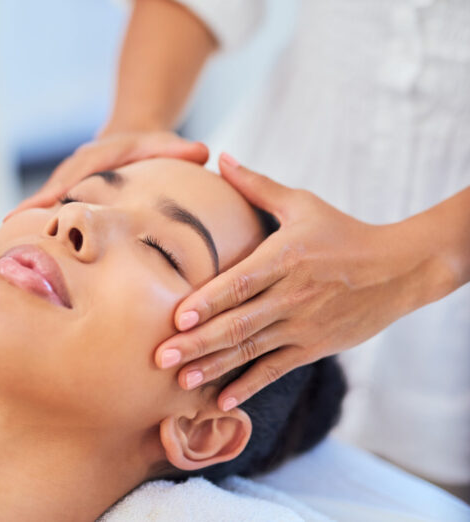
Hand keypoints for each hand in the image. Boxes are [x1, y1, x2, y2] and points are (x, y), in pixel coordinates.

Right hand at [5, 131, 208, 217]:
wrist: (129, 130)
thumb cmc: (147, 143)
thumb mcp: (163, 142)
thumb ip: (181, 148)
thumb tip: (204, 151)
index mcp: (92, 159)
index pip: (67, 179)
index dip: (48, 197)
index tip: (29, 213)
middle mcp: (73, 171)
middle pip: (44, 195)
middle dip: (24, 215)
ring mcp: (66, 183)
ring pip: (40, 206)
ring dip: (21, 225)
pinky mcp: (66, 195)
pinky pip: (46, 212)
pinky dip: (31, 227)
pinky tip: (15, 250)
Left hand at [156, 153, 427, 410]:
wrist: (398, 269)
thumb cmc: (342, 231)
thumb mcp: (301, 204)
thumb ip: (257, 186)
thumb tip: (222, 157)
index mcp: (285, 257)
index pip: (240, 283)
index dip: (209, 302)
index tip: (176, 317)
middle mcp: (292, 294)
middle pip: (239, 323)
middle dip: (197, 343)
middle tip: (160, 358)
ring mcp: (303, 324)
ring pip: (252, 351)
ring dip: (214, 368)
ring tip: (181, 382)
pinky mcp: (314, 346)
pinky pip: (276, 369)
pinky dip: (250, 385)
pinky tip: (223, 400)